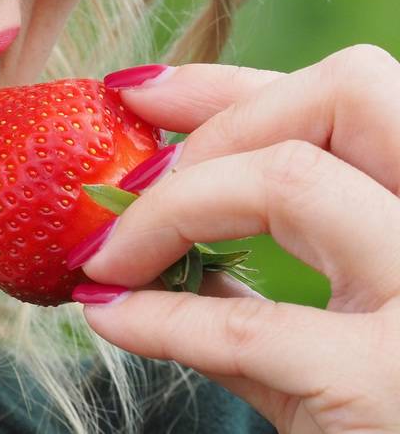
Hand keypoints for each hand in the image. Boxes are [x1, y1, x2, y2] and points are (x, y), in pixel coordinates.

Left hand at [74, 45, 399, 433]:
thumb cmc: (375, 427)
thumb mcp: (333, 344)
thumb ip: (252, 286)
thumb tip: (148, 233)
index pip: (350, 97)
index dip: (231, 83)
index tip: (136, 93)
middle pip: (347, 95)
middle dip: (217, 124)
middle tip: (138, 179)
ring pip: (290, 179)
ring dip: (170, 208)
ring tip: (110, 254)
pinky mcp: (383, 386)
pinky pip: (243, 323)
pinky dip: (157, 317)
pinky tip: (111, 318)